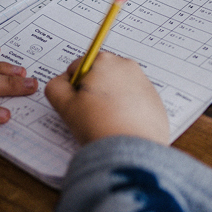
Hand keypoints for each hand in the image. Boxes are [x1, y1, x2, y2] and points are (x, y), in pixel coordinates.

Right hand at [45, 52, 169, 144]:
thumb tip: (63, 81)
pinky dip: (127, 110)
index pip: (78, 68)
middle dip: (93, 92)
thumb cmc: (97, 125)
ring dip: (110, 101)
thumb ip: (56, 86)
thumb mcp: (64, 105)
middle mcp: (127, 66)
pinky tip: (122, 126)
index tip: (78, 105)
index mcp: (104, 60)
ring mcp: (144, 83)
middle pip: (100, 76)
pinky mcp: (155, 100)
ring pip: (117, 88)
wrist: (131, 151)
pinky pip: (134, 101)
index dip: (73, 88)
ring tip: (108, 122)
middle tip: (92, 114)